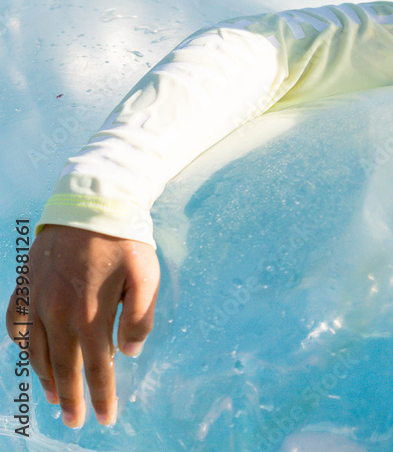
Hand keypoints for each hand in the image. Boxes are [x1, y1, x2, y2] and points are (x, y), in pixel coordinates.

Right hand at [6, 225, 159, 427]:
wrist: (93, 200)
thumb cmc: (125, 238)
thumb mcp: (147, 274)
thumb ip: (140, 317)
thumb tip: (129, 352)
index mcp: (89, 313)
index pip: (96, 368)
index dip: (102, 395)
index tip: (106, 418)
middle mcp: (58, 312)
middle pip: (63, 367)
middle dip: (70, 397)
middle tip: (75, 421)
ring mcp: (37, 299)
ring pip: (37, 351)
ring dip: (46, 377)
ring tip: (55, 395)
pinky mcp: (26, 285)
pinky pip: (18, 324)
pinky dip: (24, 343)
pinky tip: (31, 353)